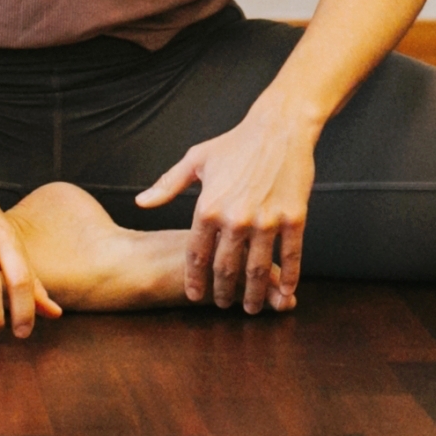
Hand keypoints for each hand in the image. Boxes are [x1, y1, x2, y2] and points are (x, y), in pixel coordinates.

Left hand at [134, 102, 316, 312]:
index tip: (195, 294)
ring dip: (254, 294)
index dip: (195, 279)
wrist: (279, 128)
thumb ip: (167, 185)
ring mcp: (266, 221)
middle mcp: (235, 219)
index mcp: (208, 207)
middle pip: (225, 268)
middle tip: (222, 305)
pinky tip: (286, 290)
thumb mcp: (196, 160)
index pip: (196, 254)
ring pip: (257, 269)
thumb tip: (141, 202)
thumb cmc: (235, 143)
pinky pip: (290, 255)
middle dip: (223, 292)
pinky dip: (288, 277)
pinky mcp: (293, 218)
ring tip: (251, 307)